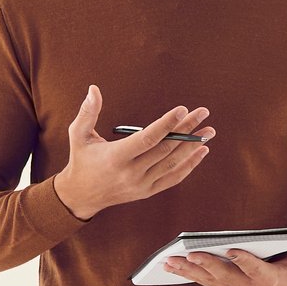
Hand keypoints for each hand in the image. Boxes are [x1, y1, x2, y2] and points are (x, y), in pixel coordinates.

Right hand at [50, 87, 213, 218]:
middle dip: (186, 129)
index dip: (166, 124)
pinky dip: (190, 165)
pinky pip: (173, 178)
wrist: (81, 195)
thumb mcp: (78, 135)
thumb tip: (93, 89)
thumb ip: (87, 112)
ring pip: (173, 163)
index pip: (148, 139)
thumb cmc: (82, 160)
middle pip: (165, 148)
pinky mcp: (148, 191)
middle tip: (203, 113)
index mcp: (116, 157)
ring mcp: (141, 184)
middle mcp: (131, 173)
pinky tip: (201, 151)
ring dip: (193, 146)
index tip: (182, 110)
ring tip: (208, 131)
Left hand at [163, 239, 286, 285]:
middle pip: (226, 275)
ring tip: (169, 260)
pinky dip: (185, 272)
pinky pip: (202, 280)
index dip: (246, 261)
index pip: (257, 269)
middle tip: (191, 253)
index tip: (234, 250)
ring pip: (209, 279)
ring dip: (189, 270)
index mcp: (269, 278)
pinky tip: (169, 264)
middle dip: (208, 265)